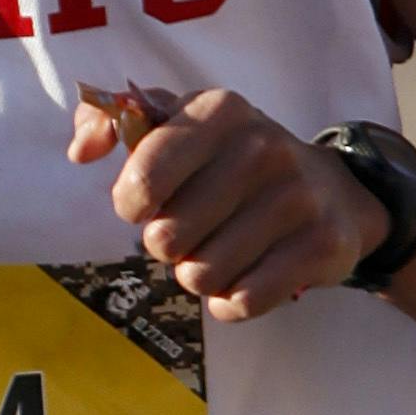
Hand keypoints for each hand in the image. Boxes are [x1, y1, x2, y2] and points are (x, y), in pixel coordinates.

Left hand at [63, 81, 386, 318]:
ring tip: (221, 251)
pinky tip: (245, 278)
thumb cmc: (233, 162)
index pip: (143, 178)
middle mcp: (261, 147)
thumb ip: (112, 122)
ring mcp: (296, 197)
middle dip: (169, 246)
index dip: (132, 204)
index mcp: (219, 110)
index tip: (147, 203)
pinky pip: (242, 302)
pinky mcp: (321, 245)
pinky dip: (231, 303)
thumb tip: (81, 152)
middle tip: (193, 231)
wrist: (334, 192)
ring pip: (201, 276)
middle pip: (166, 239)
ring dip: (200, 276)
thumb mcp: (179, 124)